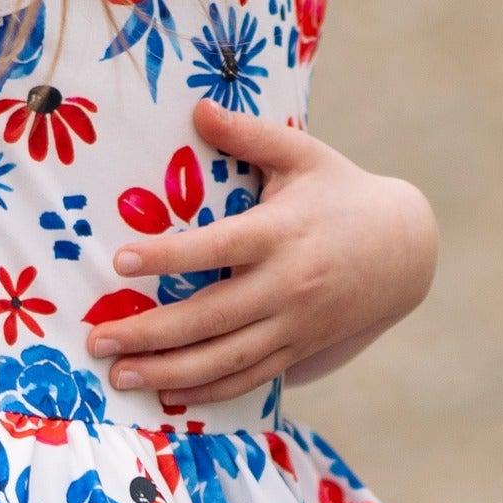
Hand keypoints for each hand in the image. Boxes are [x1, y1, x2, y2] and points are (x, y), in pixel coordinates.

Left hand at [96, 98, 437, 406]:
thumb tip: (197, 107)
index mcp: (281, 234)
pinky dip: (208, 392)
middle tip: (97, 339)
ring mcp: (294, 326)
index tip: (120, 260)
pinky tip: (168, 395)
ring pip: (224, 360)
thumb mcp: (303, 155)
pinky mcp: (299, 350)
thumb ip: (248, 134)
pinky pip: (248, 378)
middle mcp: (287, 286)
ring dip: (167, 374)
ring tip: (119, 376)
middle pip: (209, 318)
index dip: (167, 258)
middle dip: (149, 333)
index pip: (215, 248)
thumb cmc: (342, 194)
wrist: (404, 251)